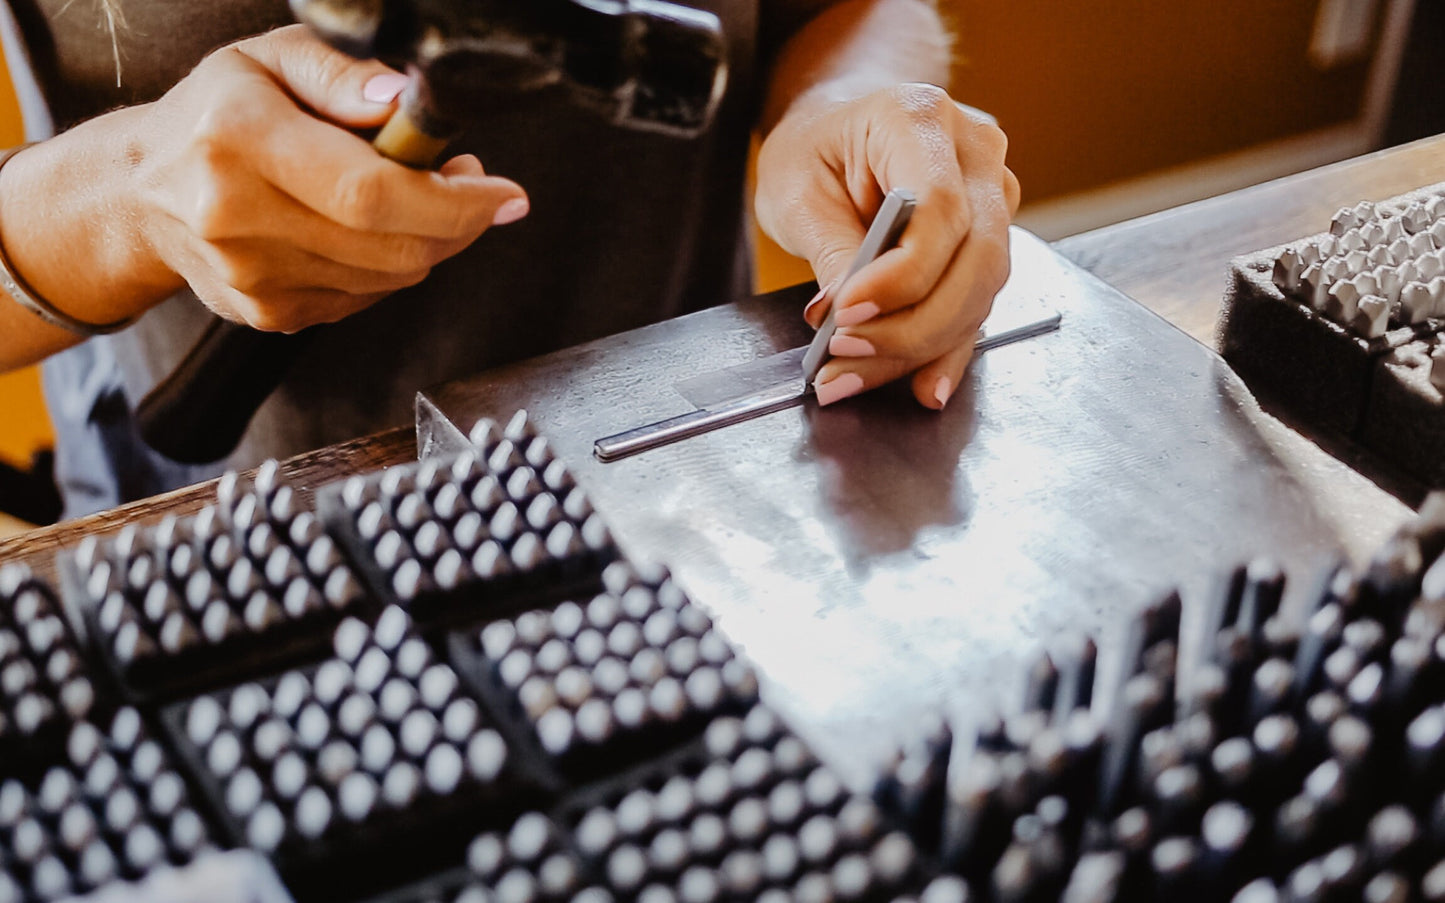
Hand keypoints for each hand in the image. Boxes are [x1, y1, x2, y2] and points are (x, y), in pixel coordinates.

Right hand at [128, 24, 527, 331]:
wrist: (141, 193)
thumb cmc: (218, 116)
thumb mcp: (272, 60)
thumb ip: (343, 75)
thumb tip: (405, 103)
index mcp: (239, 141)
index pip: (372, 192)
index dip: (455, 202)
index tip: (505, 193)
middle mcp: (238, 217)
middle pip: (393, 246)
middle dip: (457, 222)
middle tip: (469, 184)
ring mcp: (252, 277)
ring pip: (390, 277)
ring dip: (428, 242)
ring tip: (416, 195)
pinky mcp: (267, 313)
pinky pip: (367, 298)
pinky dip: (389, 265)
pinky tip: (369, 230)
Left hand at [755, 83, 1019, 407]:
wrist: (839, 129)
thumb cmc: (813, 148)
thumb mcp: (796, 190)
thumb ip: (832, 251)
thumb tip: (850, 318)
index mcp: (921, 119)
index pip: (939, 209)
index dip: (901, 276)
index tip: (847, 314)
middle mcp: (975, 153)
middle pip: (976, 259)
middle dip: (914, 325)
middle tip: (848, 355)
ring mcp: (994, 194)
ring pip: (982, 290)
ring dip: (922, 346)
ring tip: (854, 376)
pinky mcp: (990, 237)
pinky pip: (976, 303)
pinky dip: (944, 350)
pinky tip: (921, 384)